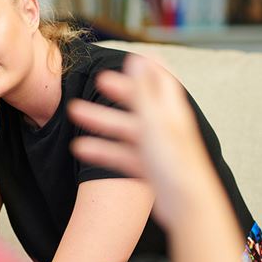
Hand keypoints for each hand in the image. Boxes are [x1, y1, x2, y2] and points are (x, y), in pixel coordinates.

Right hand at [67, 55, 218, 227]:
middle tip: (98, 82)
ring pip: (124, 129)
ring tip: (74, 113)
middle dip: (118, 91)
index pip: (162, 80)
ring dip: (101, 120)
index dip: (149, 67)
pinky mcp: (147, 169)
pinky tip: (80, 149)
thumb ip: (143, 90)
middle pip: (139, 103)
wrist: (188, 207)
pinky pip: (120, 154)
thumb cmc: (174, 162)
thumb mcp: (154, 121)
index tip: (133, 54)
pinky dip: (101, 150)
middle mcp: (165, 127)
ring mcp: (155, 149)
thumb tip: (137, 57)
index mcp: (171, 111)